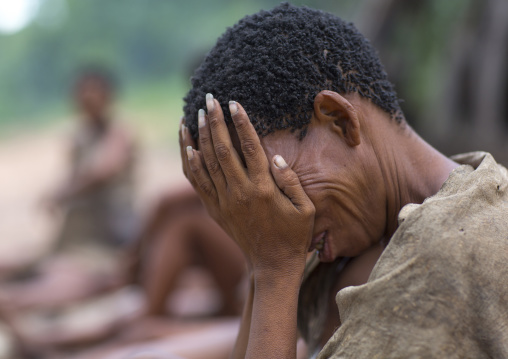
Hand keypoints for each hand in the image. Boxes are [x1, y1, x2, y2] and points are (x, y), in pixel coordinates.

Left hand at [179, 94, 314, 276]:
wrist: (271, 264)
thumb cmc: (293, 235)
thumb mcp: (306, 209)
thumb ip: (292, 181)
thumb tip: (276, 156)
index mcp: (263, 189)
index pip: (250, 148)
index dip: (241, 123)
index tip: (234, 103)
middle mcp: (240, 193)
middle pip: (223, 150)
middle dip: (216, 121)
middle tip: (210, 98)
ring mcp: (223, 202)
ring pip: (206, 163)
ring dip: (200, 136)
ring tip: (196, 113)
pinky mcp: (214, 209)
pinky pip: (197, 181)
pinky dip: (190, 161)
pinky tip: (187, 144)